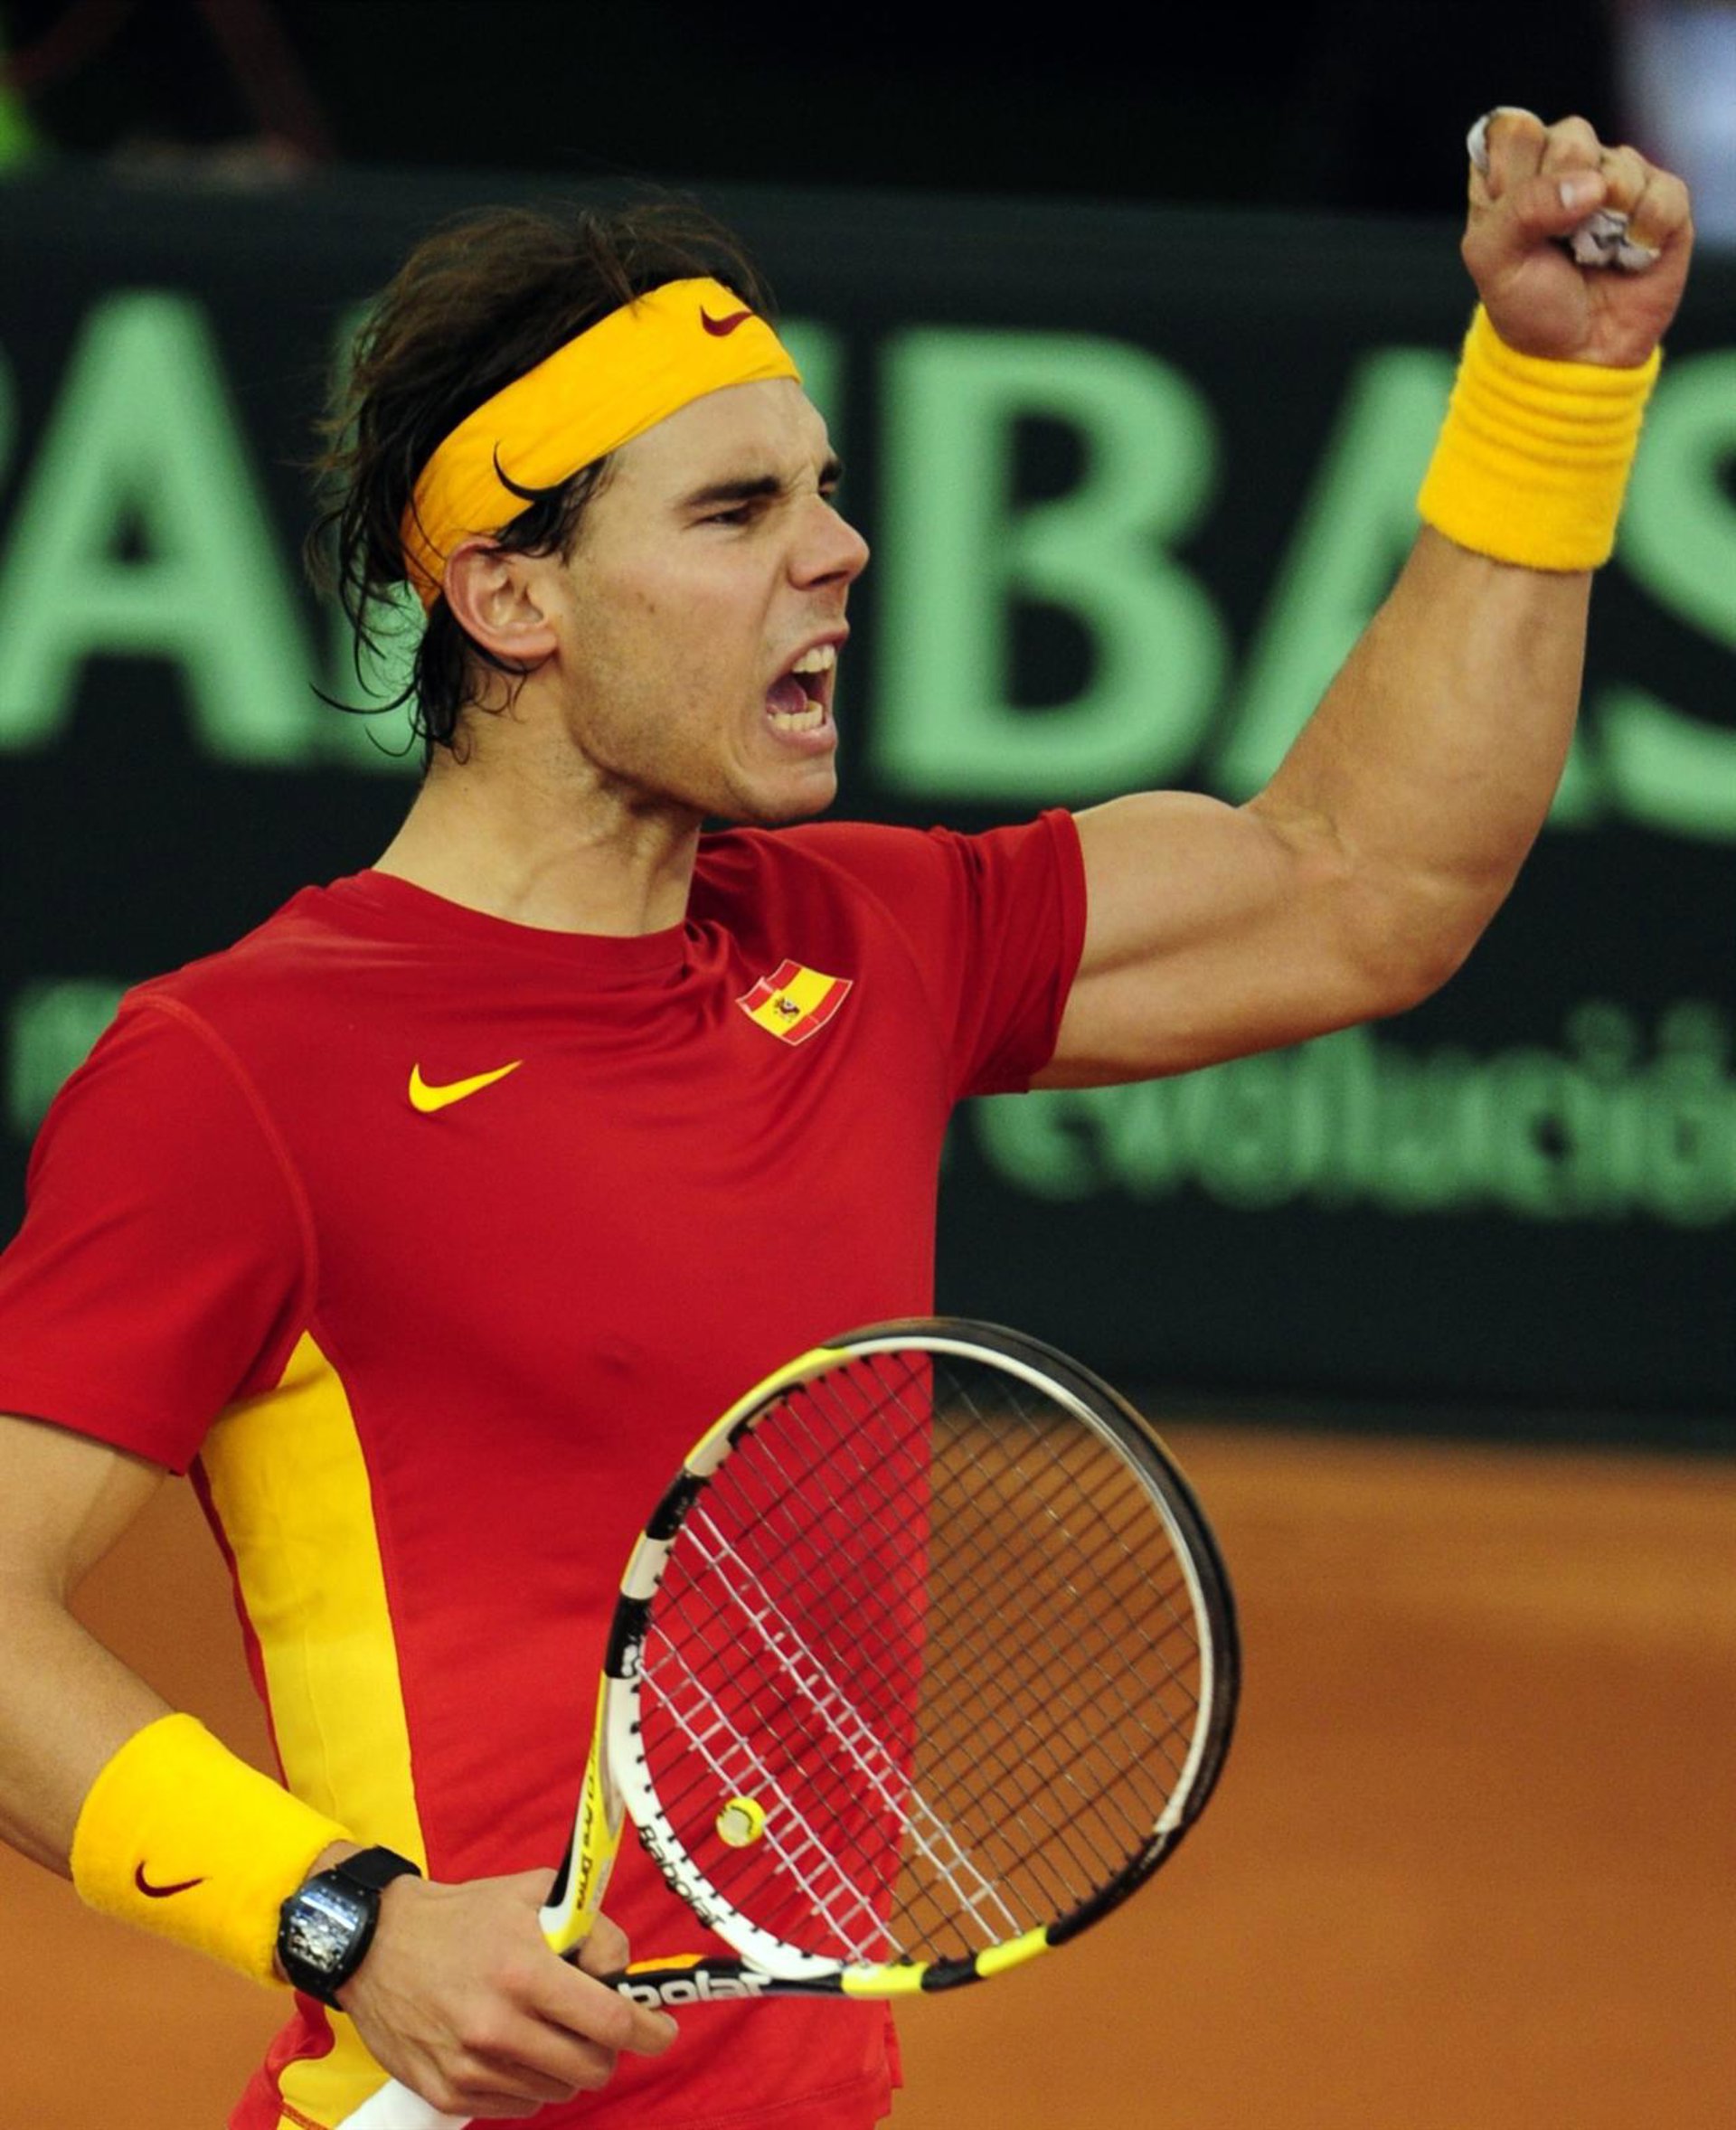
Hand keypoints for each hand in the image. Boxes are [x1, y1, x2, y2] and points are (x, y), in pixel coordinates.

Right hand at [336, 1868, 676, 2119]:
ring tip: (543, 2026)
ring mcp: (471, 2067)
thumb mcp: (531, 1894)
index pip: (611, 2021)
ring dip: (565, 2063)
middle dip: (606, 2048)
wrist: (375, 1946)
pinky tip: (511, 2046)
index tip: (662, 2030)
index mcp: (524, 1972)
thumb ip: (589, 1925)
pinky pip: (519, 2105)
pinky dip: (529, 2082)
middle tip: (596, 2025)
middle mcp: (498, 2027)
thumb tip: (623, 1968)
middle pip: (591, 2067)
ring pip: (558, 2089)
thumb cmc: (461, 1916)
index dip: (649, 2030)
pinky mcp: (448, 2094)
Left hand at [1463, 109, 1693, 367]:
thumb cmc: (1527, 303)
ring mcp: (1616, 178)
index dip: (1515, 174)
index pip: (1515, 129)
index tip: (1513, 220)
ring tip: (1591, 253)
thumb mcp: (1493, 261)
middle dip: (1559, 194)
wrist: (1575, 354)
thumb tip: (1592, 186)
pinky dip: (1644, 231)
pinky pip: (1662, 191)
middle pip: (1571, 135)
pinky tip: (1628, 257)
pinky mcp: (1661, 199)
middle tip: (1557, 240)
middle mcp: (1567, 163)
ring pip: (1617, 162)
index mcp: (1515, 170)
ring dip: (1603, 218)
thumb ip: (1521, 209)